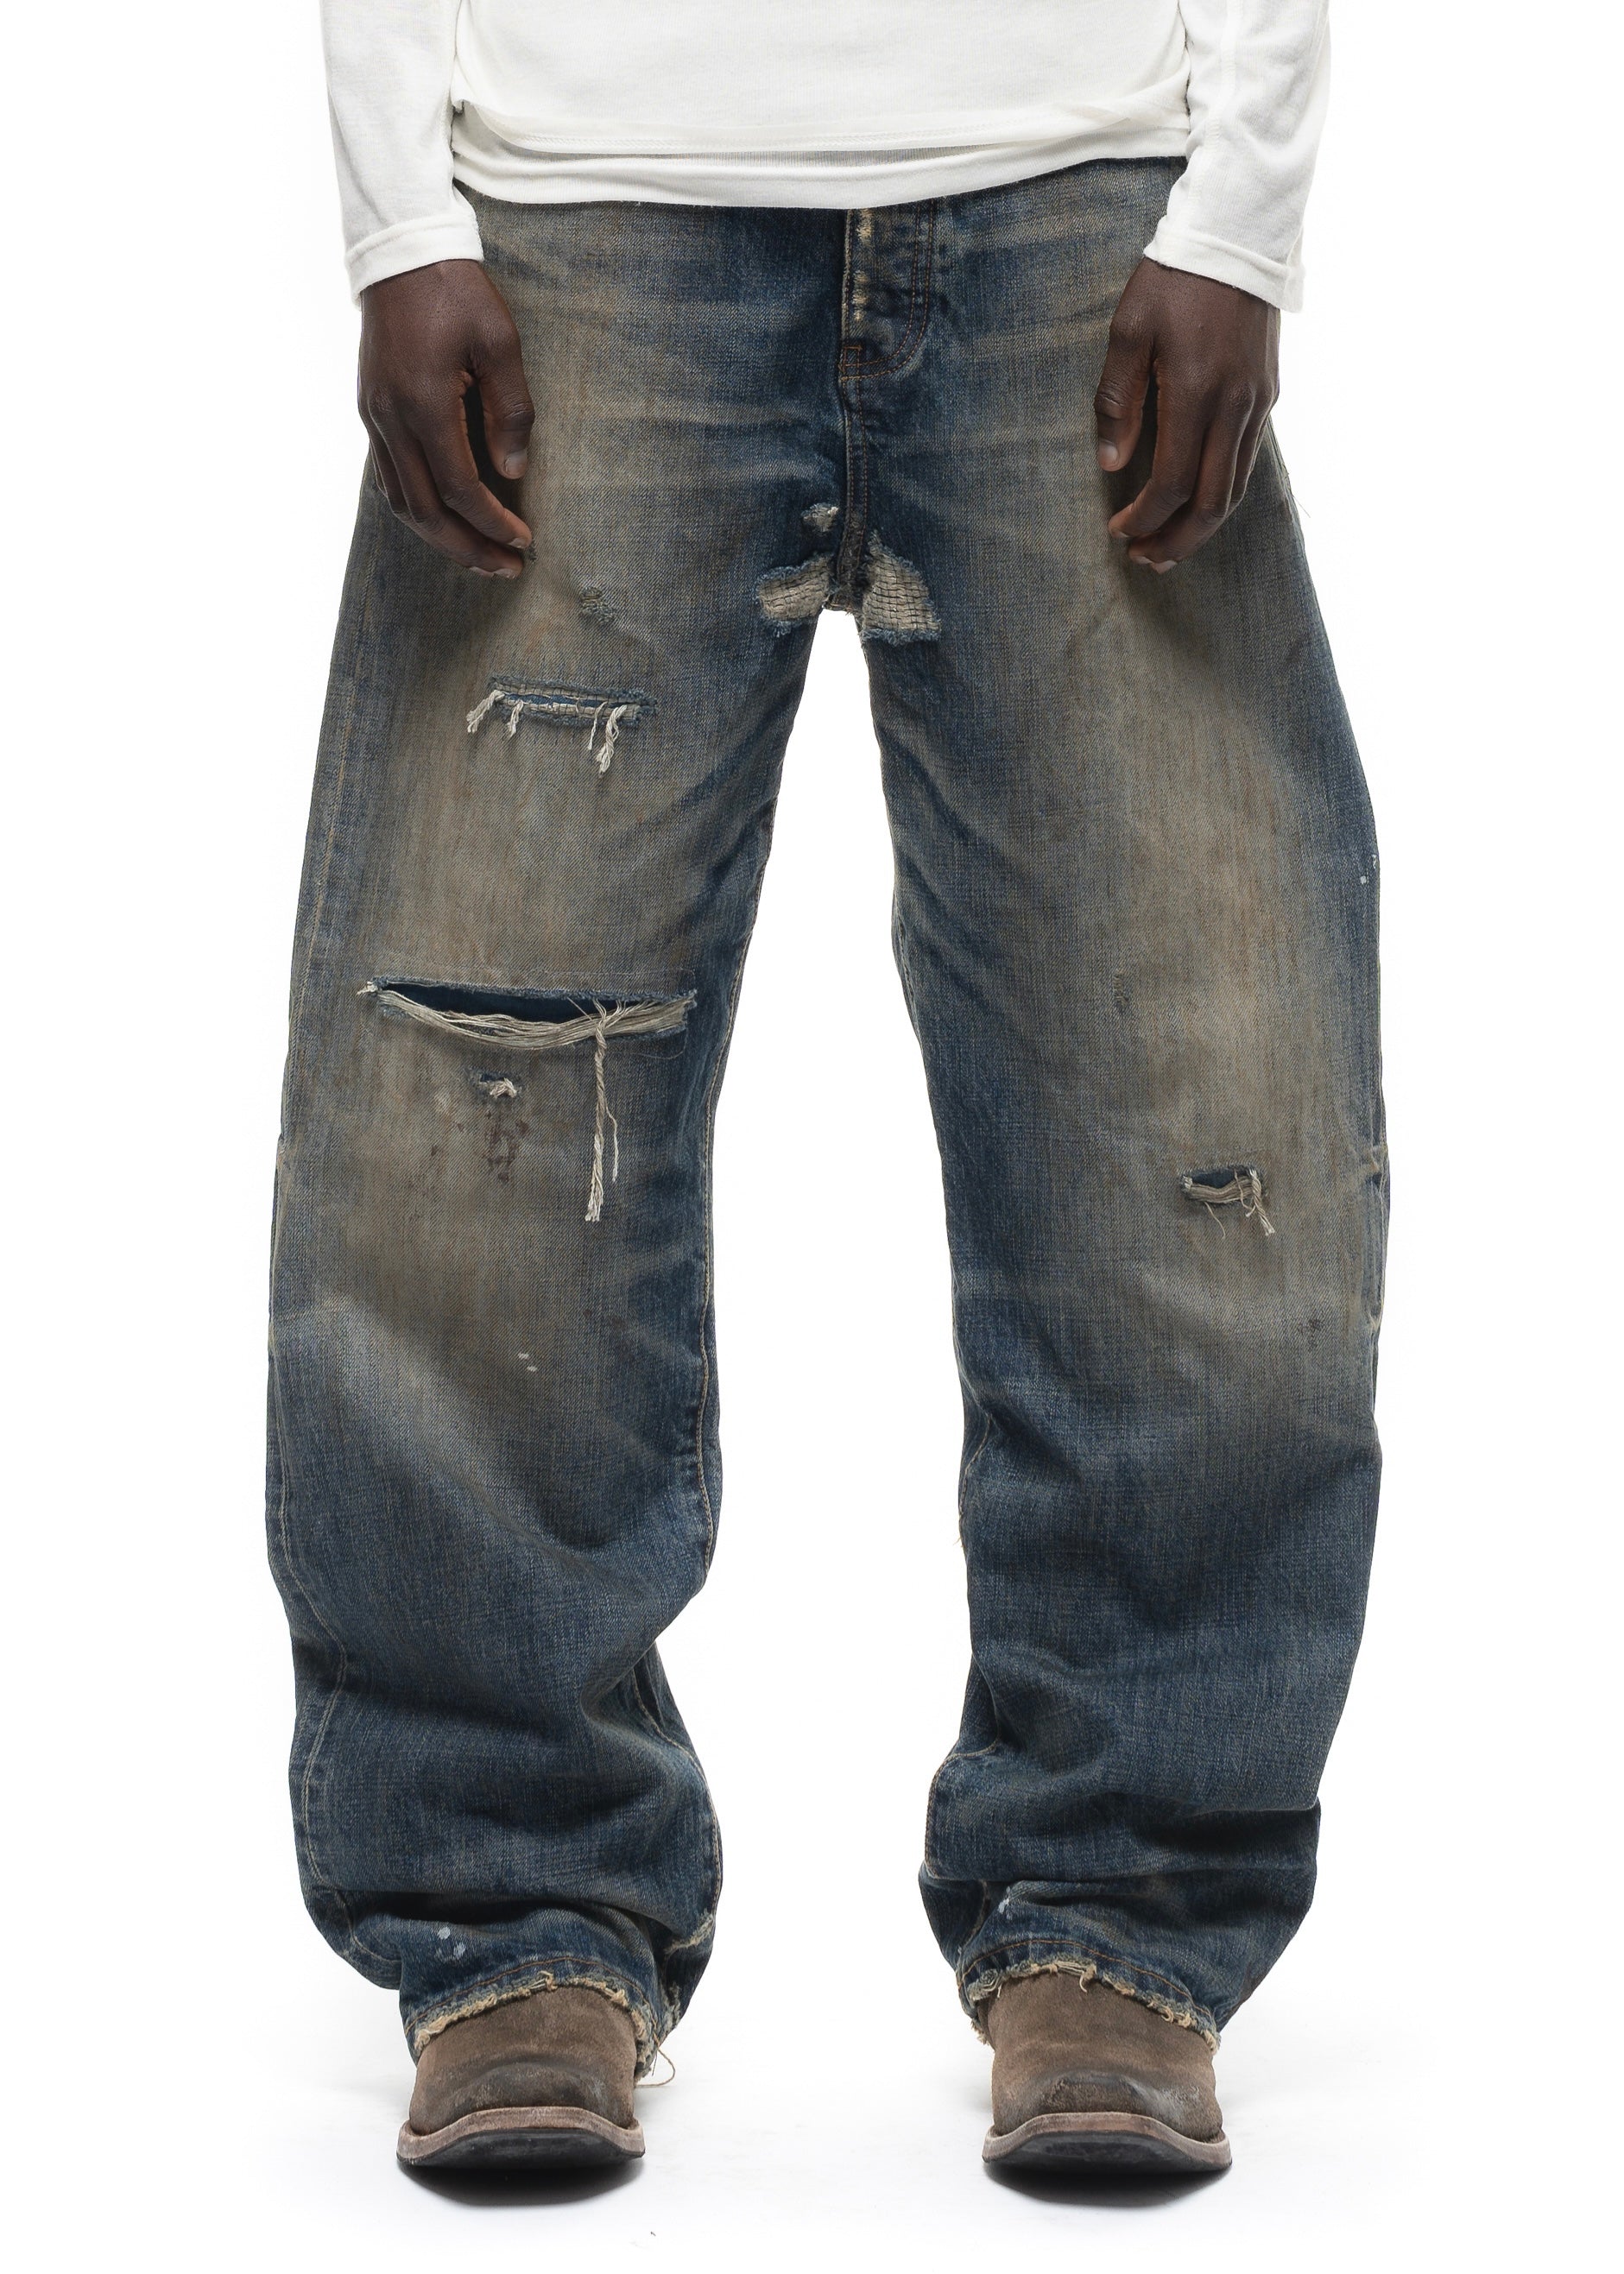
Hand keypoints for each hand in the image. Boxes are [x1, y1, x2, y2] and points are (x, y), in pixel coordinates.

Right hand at [359, 261, 534, 576]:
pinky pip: (388, 477)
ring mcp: (374, 417)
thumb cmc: (456, 290)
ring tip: (478, 556)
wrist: (401, 251)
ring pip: (401, 502)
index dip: (495, 523)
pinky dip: (417, 508)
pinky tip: (445, 518)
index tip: (525, 542)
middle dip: (467, 548)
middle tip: (506, 570)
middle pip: (425, 511)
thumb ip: (510, 410)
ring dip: (440, 537)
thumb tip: (513, 472)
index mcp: (425, 405)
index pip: (462, 489)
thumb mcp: (500, 341)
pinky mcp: (370, 411)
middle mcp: (391, 419)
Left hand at [1094, 261, 1278, 570]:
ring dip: (1200, 528)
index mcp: (1196, 394)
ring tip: (1167, 547)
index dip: (1144, 518)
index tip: (1118, 530)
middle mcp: (1234, 408)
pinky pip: (1245, 463)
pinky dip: (1219, 495)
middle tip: (1143, 560)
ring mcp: (1257, 404)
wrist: (1238, 235)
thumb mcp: (1129, 331)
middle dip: (1175, 541)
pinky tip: (1194, 504)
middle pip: (1210, 504)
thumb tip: (1111, 462)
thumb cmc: (1175, 279)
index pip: (1171, 483)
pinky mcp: (1268, 396)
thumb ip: (1118, 400)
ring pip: (1233, 490)